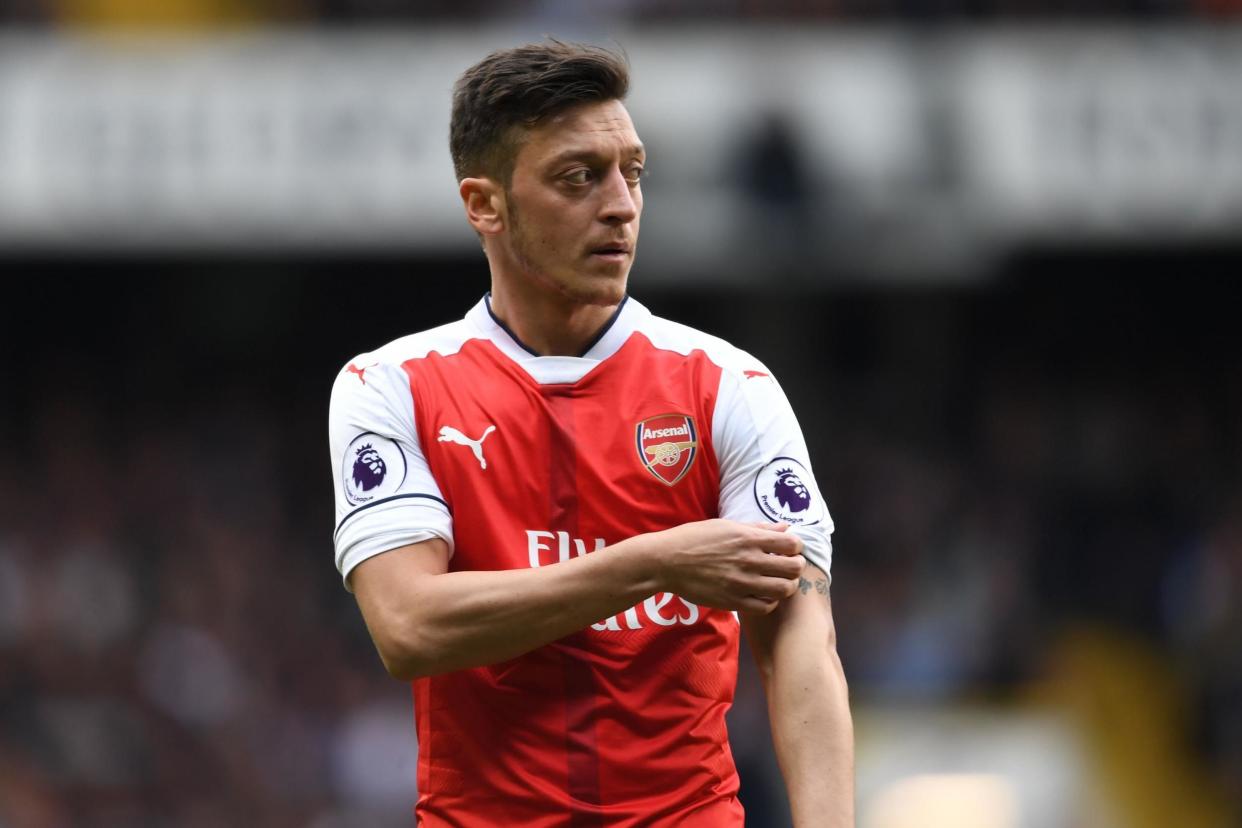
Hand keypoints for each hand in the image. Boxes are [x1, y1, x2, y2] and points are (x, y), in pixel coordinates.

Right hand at [649, 519, 804, 613]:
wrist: (667, 561)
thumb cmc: (695, 538)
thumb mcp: (726, 526)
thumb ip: (758, 528)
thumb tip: (785, 527)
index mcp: (749, 538)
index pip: (792, 544)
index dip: (795, 547)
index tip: (789, 549)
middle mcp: (749, 560)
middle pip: (793, 568)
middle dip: (796, 567)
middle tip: (788, 567)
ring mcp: (742, 583)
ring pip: (783, 590)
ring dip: (786, 586)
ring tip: (777, 582)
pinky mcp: (733, 601)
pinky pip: (765, 607)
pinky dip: (769, 602)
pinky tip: (762, 595)